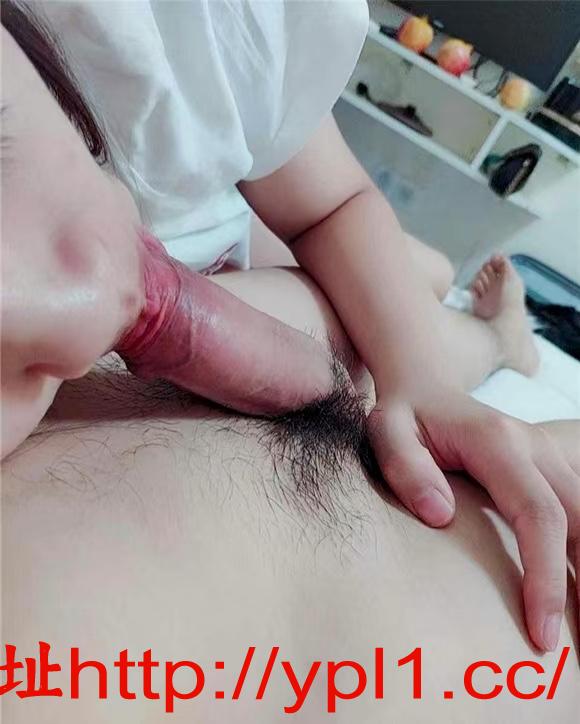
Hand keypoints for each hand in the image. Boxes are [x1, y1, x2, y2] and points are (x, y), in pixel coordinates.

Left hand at [367, 388, 579, 651]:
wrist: (424, 385)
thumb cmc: (403, 414)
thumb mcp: (387, 431)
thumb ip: (407, 468)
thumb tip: (440, 515)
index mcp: (497, 442)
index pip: (538, 515)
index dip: (545, 576)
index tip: (541, 632)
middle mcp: (533, 445)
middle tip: (575, 644)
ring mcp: (547, 452)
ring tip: (579, 622)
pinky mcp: (549, 462)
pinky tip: (575, 581)